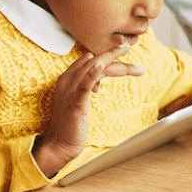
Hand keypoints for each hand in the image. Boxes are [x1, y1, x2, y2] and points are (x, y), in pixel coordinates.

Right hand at [32, 41, 144, 175]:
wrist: (58, 145)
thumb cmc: (69, 126)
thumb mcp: (78, 102)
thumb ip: (85, 88)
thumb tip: (96, 81)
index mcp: (67, 78)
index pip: (88, 59)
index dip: (106, 55)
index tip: (122, 51)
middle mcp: (67, 80)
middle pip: (94, 60)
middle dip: (114, 54)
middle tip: (129, 45)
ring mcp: (70, 90)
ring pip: (95, 68)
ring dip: (116, 63)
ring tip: (134, 64)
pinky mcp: (75, 103)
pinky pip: (84, 84)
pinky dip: (93, 72)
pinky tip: (103, 65)